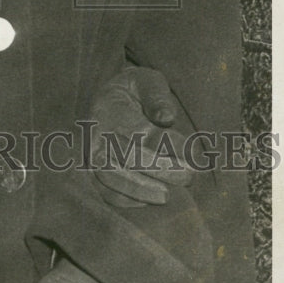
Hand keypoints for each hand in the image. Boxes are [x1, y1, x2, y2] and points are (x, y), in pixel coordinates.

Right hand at [90, 66, 192, 206]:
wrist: (109, 99)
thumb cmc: (135, 91)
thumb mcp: (147, 81)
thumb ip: (157, 96)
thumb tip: (166, 118)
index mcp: (110, 107)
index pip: (140, 131)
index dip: (169, 144)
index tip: (193, 152)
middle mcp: (95, 131)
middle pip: (126, 155)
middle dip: (161, 170)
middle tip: (188, 177)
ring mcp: (90, 151)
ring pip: (110, 176)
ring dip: (141, 189)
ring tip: (167, 195)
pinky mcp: (91, 169)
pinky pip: (103, 190)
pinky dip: (125, 200)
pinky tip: (148, 200)